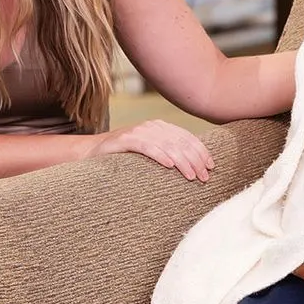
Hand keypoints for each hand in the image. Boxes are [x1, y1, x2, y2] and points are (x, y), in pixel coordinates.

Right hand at [88, 120, 214, 181]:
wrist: (92, 152)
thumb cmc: (125, 156)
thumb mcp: (150, 152)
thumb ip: (168, 152)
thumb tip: (195, 165)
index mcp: (161, 127)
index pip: (187, 138)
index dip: (201, 152)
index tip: (211, 167)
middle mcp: (151, 126)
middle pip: (180, 142)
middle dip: (195, 160)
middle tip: (204, 177)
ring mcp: (137, 131)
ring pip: (167, 144)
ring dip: (182, 161)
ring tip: (191, 176)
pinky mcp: (124, 140)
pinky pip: (146, 146)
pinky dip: (159, 155)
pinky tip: (169, 165)